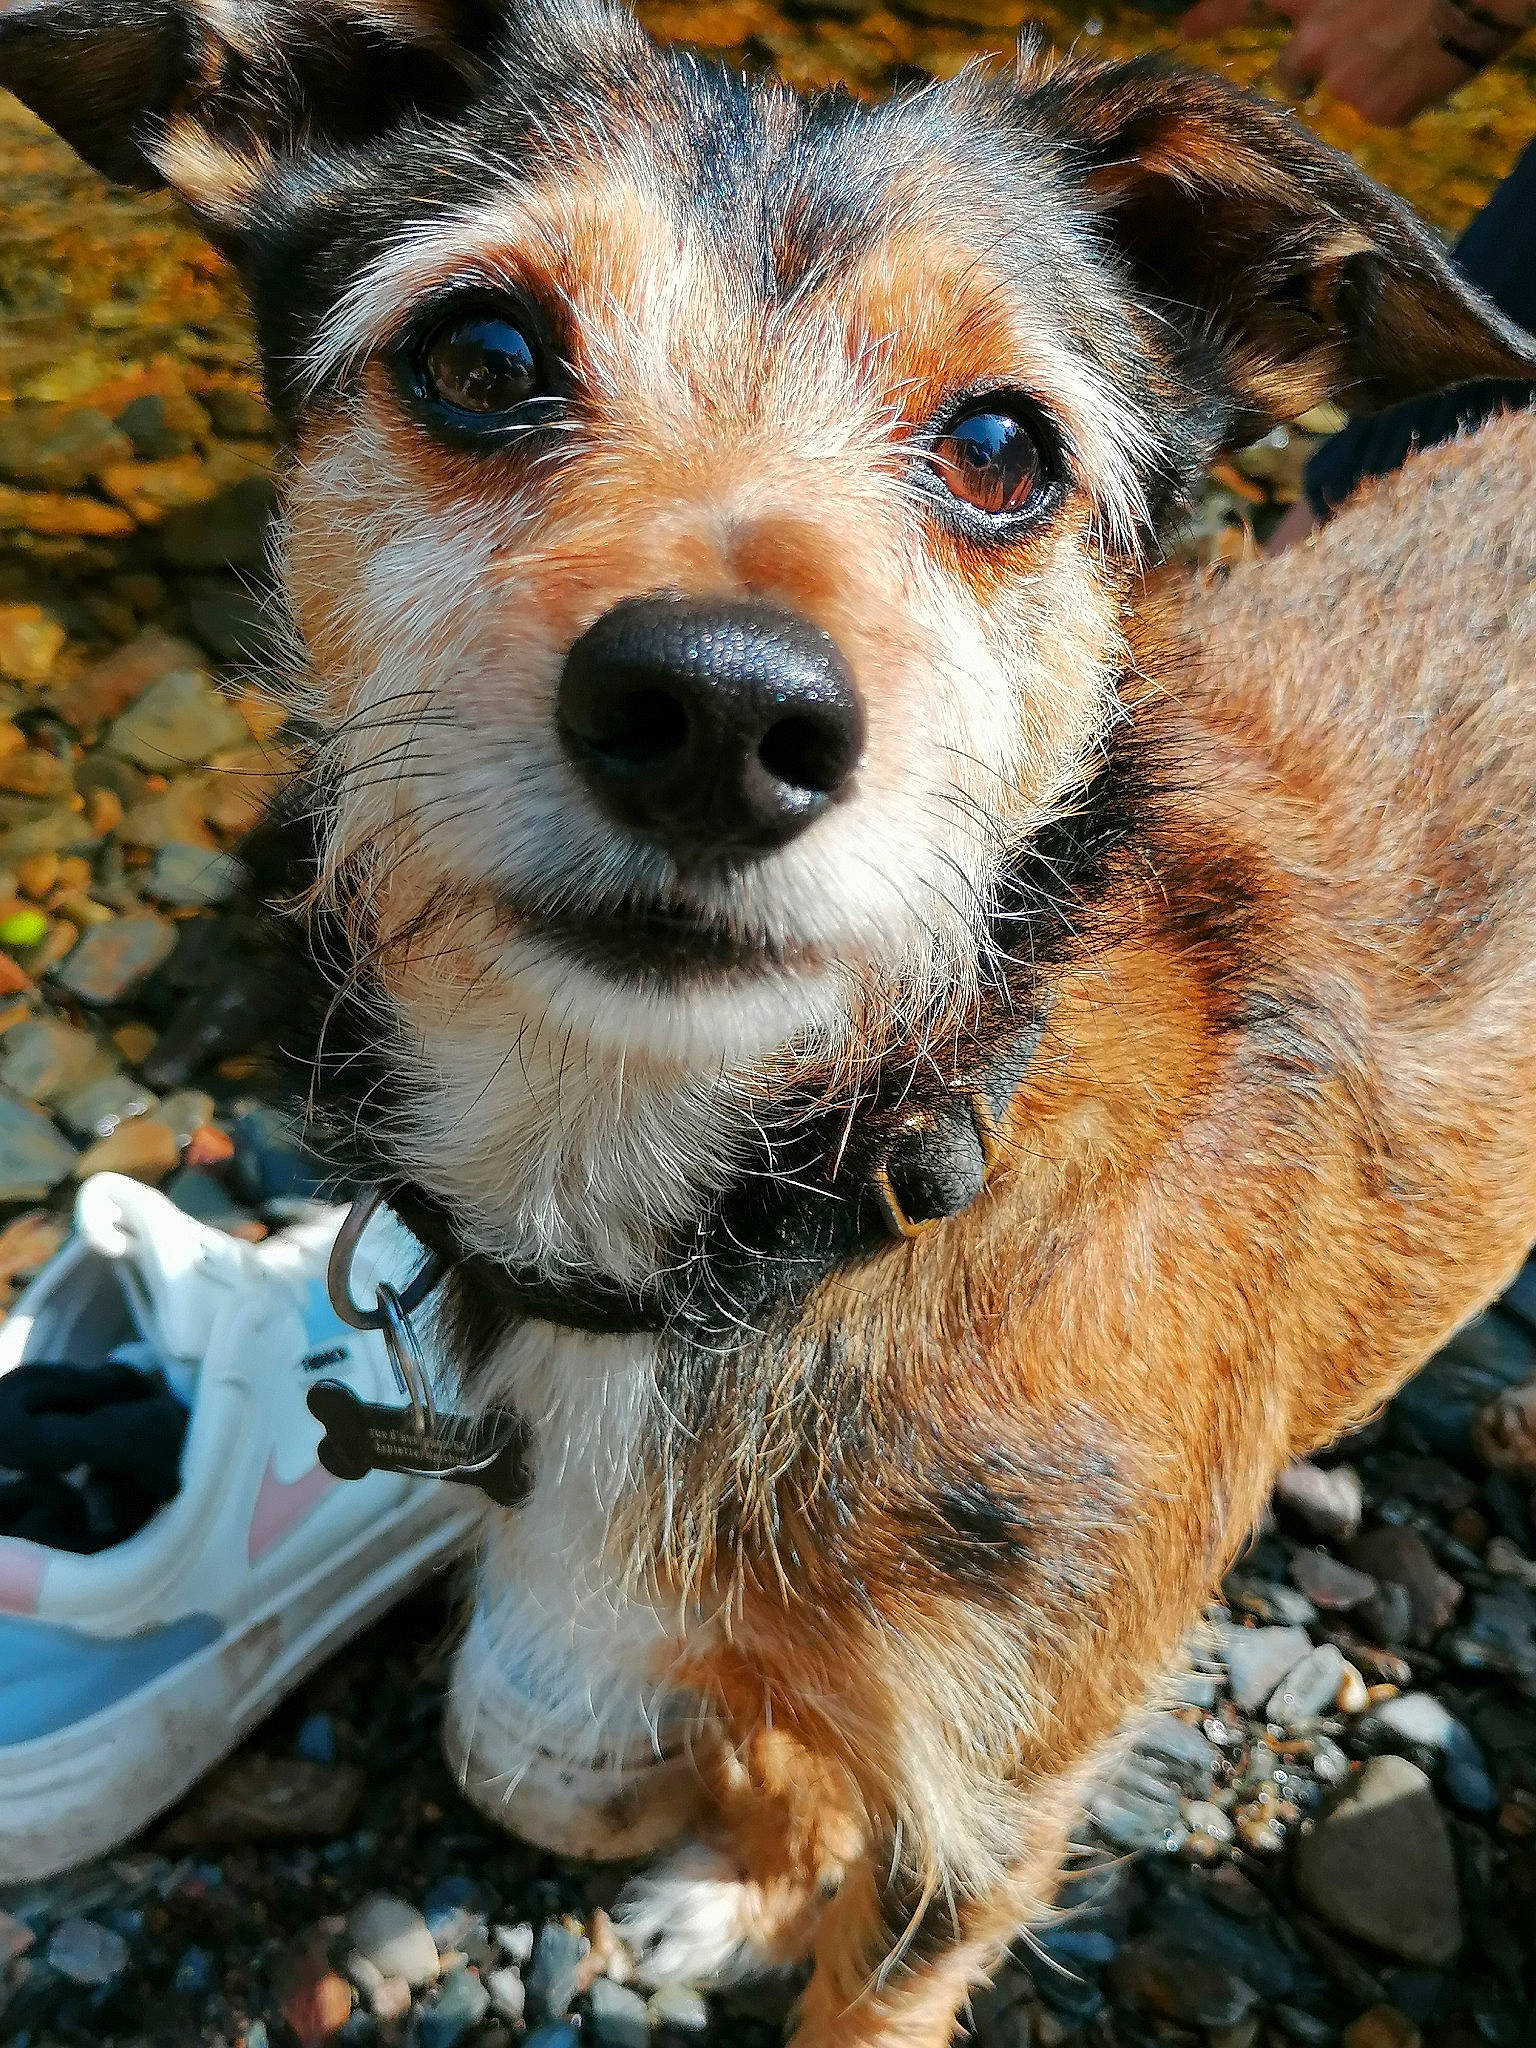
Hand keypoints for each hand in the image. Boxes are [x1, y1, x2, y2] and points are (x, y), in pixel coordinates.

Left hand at [1178, 0, 1499, 125]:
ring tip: (1403, 42)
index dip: (1210, 17)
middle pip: (1289, 70)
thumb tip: (1302, 18)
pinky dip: (1400, 90)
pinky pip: (1379, 108)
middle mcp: (1309, 40)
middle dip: (1309, 64)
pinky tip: (1425, 62)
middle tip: (1352, 43)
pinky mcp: (1375, 110)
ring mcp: (1341, 80)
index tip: (1185, 30)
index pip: (1239, 3)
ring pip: (1337, 89)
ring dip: (1360, 74)